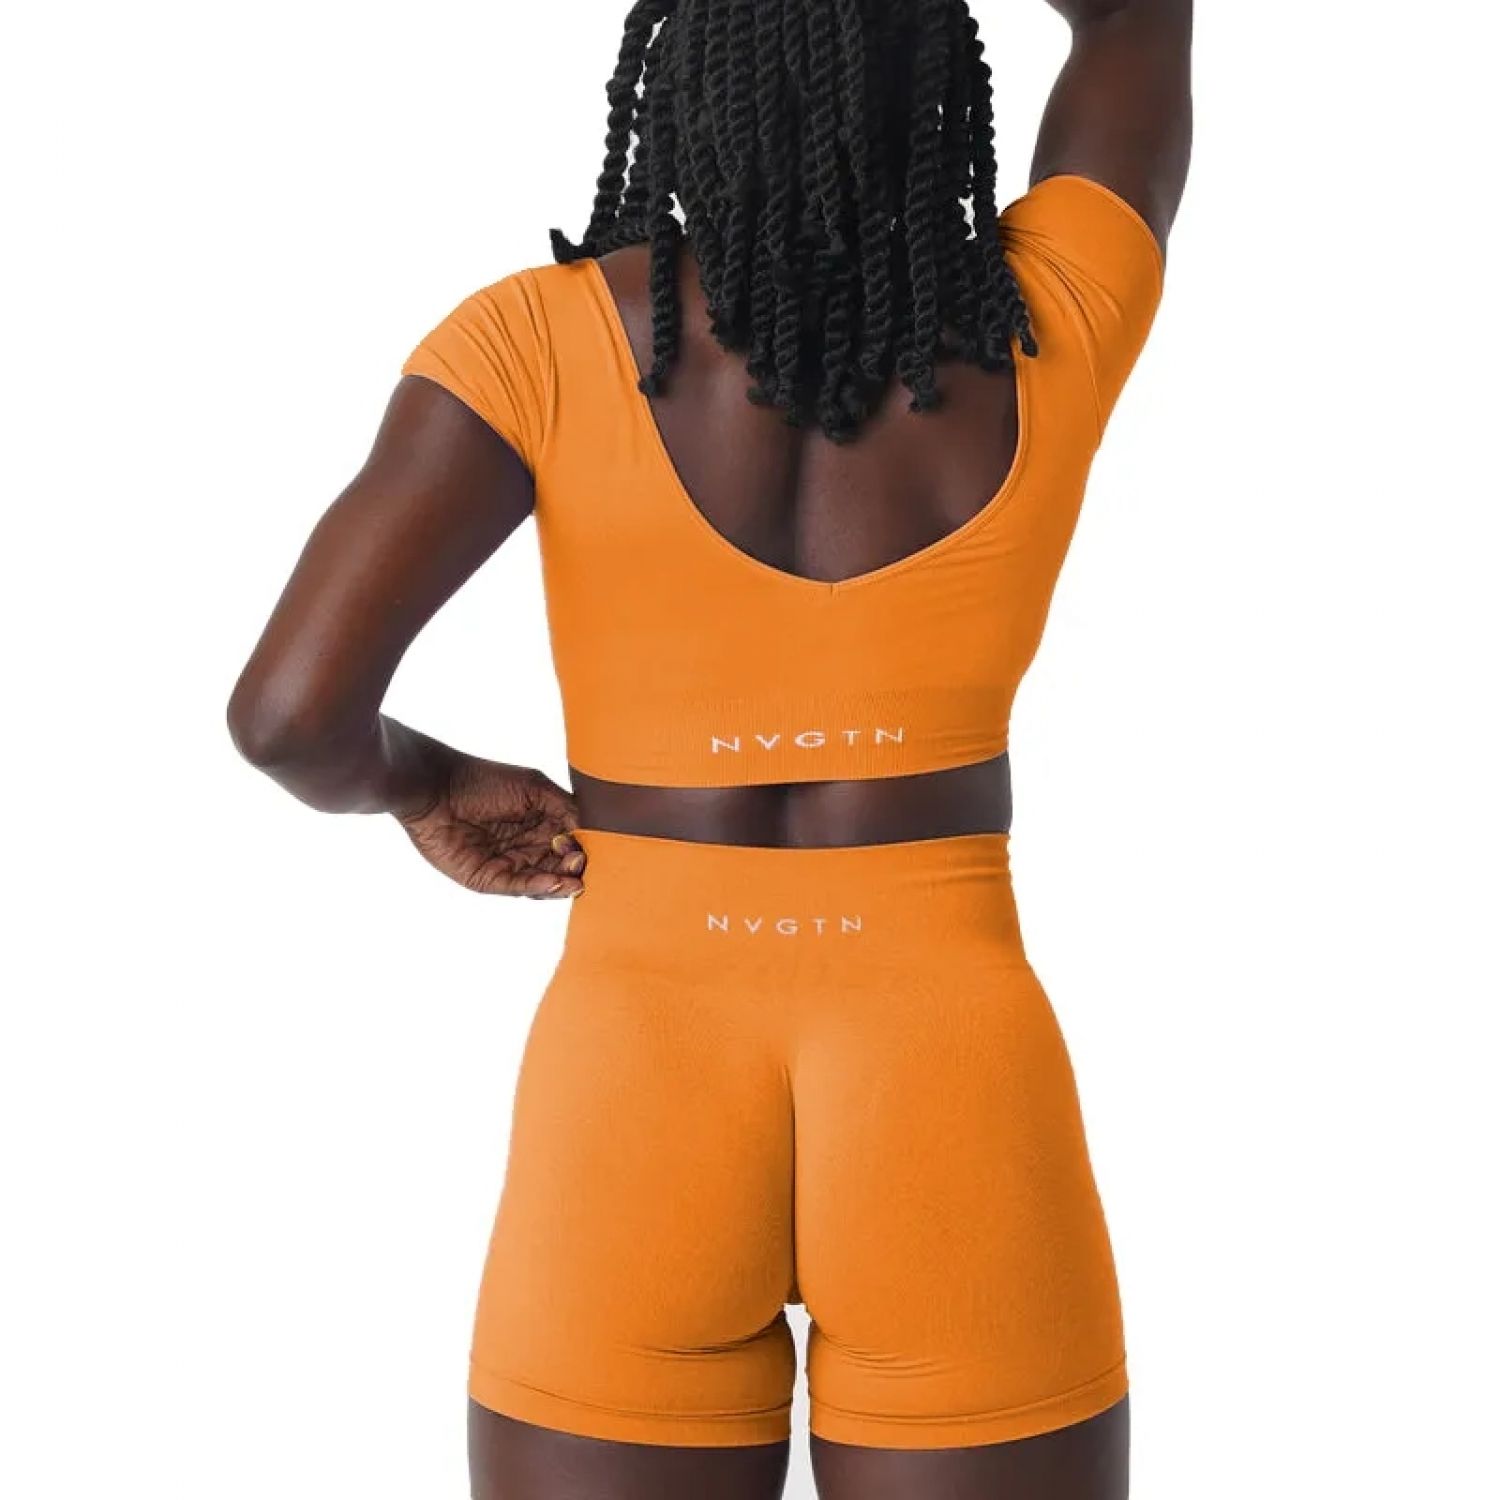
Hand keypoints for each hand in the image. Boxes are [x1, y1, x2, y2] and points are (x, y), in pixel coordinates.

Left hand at [395, 753, 585, 897]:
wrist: (436, 788)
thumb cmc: (484, 781)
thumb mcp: (534, 788)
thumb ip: (565, 808)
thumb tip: (591, 831)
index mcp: (540, 824)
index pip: (571, 843)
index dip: (584, 847)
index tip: (593, 845)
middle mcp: (526, 846)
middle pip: (560, 867)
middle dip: (575, 868)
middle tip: (580, 862)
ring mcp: (507, 865)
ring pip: (543, 882)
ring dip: (562, 882)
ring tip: (576, 879)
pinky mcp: (488, 879)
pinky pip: (518, 887)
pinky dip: (539, 887)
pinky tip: (555, 881)